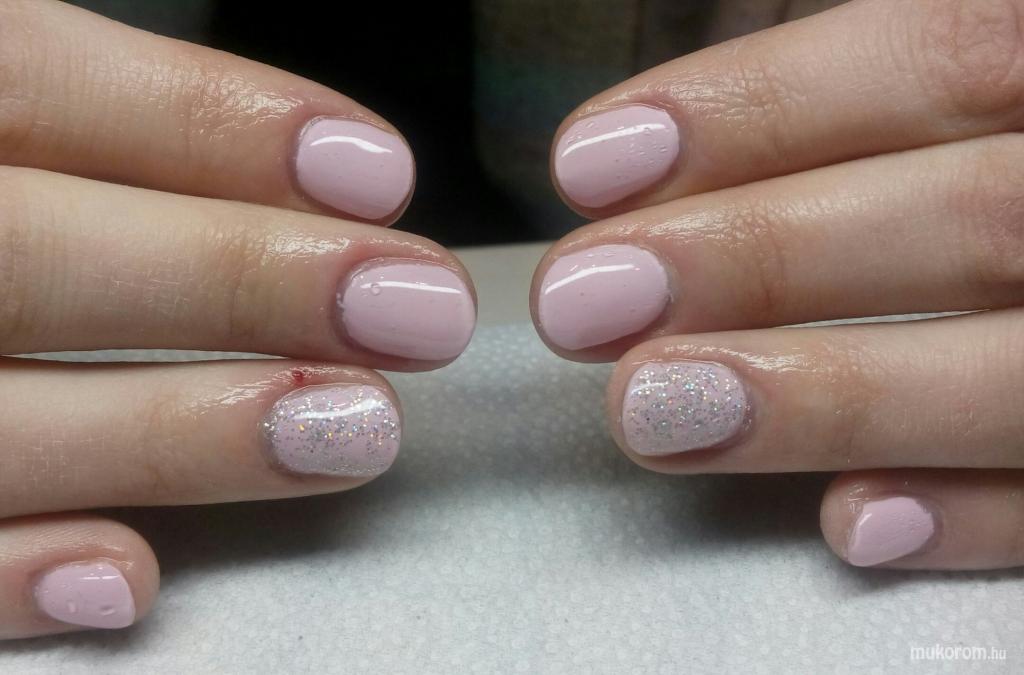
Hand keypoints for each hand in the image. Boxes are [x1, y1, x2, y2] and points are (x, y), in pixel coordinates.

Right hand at [0, 0, 474, 637]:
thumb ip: (94, 128)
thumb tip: (319, 179)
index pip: (29, 78)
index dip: (212, 123)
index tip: (376, 171)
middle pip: (28, 250)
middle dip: (236, 276)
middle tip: (416, 306)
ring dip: (176, 429)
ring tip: (351, 426)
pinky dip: (4, 576)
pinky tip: (131, 574)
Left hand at [531, 0, 1023, 569]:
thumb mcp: (1008, 78)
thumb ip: (905, 96)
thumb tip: (679, 163)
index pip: (942, 51)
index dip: (756, 107)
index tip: (593, 163)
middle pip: (975, 215)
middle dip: (761, 254)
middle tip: (587, 301)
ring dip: (831, 394)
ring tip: (655, 408)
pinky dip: (983, 515)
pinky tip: (850, 522)